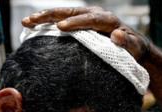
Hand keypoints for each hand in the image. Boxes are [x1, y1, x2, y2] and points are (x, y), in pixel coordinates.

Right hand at [21, 7, 150, 60]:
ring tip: (26, 21)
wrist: (133, 46)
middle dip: (51, 16)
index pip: (91, 19)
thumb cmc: (133, 50)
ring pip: (63, 13)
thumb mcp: (134, 48)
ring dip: (44, 17)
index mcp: (108, 20)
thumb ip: (127, 42)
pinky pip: (62, 20)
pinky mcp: (80, 22)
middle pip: (71, 12)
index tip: (61, 28)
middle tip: (34, 20)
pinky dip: (47, 22)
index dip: (75, 23)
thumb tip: (116, 35)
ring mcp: (86, 17)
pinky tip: (32, 26)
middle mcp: (96, 14)